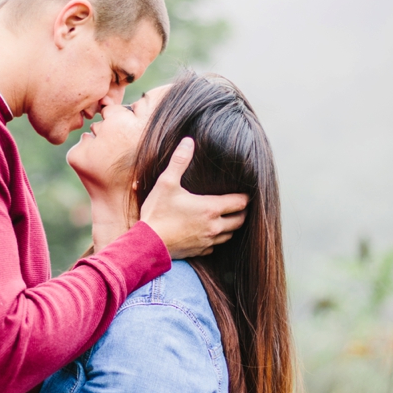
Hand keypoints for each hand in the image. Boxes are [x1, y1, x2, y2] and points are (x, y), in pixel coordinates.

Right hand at [140, 138, 248, 258]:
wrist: (147, 244)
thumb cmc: (157, 213)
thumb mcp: (166, 183)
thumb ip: (179, 161)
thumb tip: (188, 141)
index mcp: (210, 208)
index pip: (240, 203)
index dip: (245, 196)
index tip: (245, 191)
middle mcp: (214, 226)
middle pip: (240, 220)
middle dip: (242, 212)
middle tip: (239, 204)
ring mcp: (207, 241)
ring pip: (230, 235)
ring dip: (231, 226)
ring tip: (227, 217)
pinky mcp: (199, 251)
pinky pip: (215, 246)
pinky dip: (216, 239)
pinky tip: (209, 232)